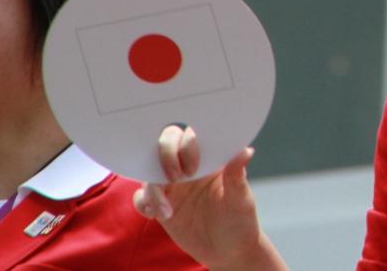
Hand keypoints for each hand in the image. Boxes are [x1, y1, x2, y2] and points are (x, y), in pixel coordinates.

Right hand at [133, 126, 284, 270]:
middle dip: (165, 156)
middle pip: (166, 143)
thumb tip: (245, 151)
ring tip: (167, 212)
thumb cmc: (239, 220)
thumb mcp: (241, 199)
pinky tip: (158, 216)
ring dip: (153, 188)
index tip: (193, 168)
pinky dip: (144, 203)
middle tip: (176, 179)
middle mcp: (189, 166)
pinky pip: (141, 196)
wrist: (227, 250)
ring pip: (150, 170)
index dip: (188, 146)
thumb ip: (237, 175)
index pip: (192, 137)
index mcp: (210, 159)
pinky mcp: (161, 203)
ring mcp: (173, 185)